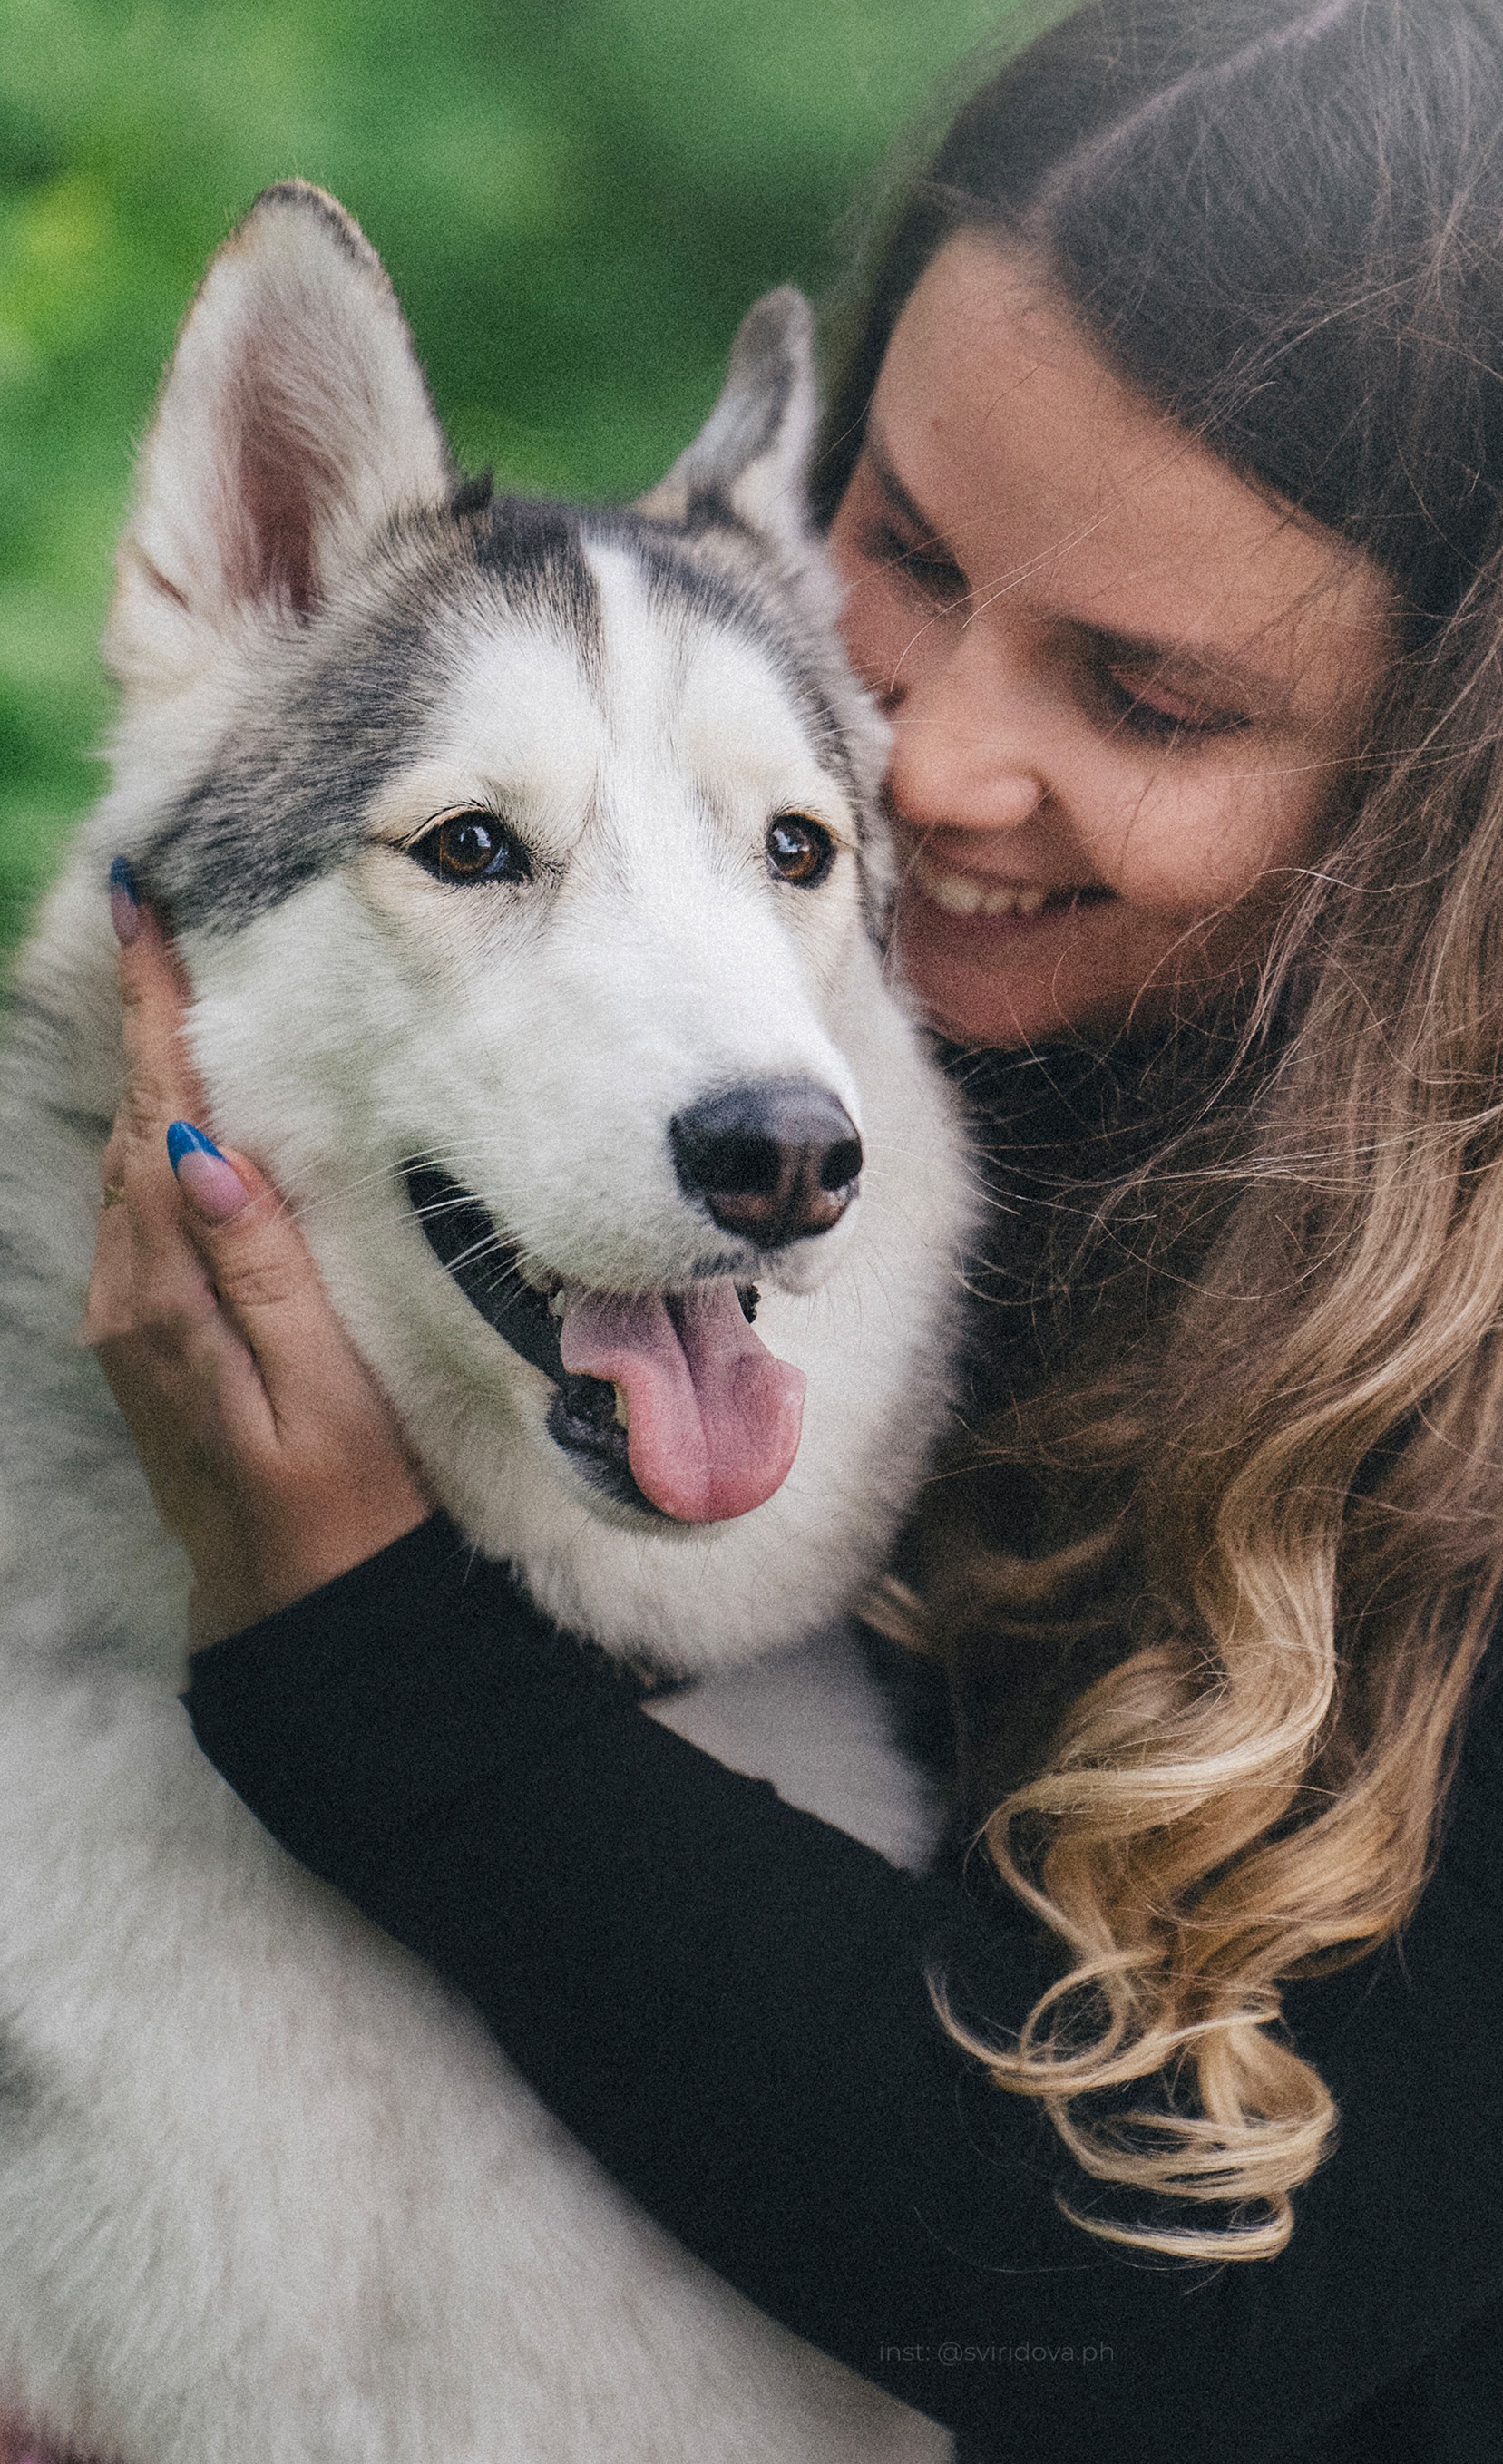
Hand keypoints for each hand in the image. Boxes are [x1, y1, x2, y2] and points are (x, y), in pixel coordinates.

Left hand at [81, 873, 431, 1648]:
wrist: (303, 1623)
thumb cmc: (344, 1512)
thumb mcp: (321, 1393)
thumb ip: (260, 1270)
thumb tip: (202, 1153)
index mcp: (172, 1298)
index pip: (159, 1118)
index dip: (151, 1011)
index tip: (139, 906)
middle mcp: (131, 1300)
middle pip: (131, 1125)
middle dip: (140, 1017)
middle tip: (151, 909)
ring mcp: (131, 1324)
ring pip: (132, 1164)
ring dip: (147, 1072)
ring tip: (166, 981)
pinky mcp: (149, 1343)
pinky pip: (143, 1211)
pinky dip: (159, 1138)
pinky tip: (184, 1111)